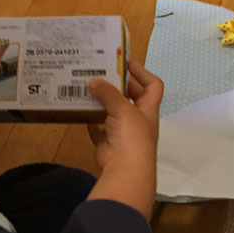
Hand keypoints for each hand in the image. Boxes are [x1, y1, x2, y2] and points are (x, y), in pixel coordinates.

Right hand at [85, 60, 162, 218]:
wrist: (125, 170)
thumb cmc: (132, 135)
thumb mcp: (122, 108)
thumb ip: (108, 93)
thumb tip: (93, 81)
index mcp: (148, 110)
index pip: (153, 86)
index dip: (143, 72)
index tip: (126, 63)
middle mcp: (138, 120)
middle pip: (131, 98)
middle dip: (117, 86)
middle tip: (101, 73)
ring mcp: (123, 133)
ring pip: (112, 113)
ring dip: (101, 102)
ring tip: (86, 87)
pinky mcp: (108, 144)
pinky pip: (98, 128)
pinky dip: (90, 120)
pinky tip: (80, 110)